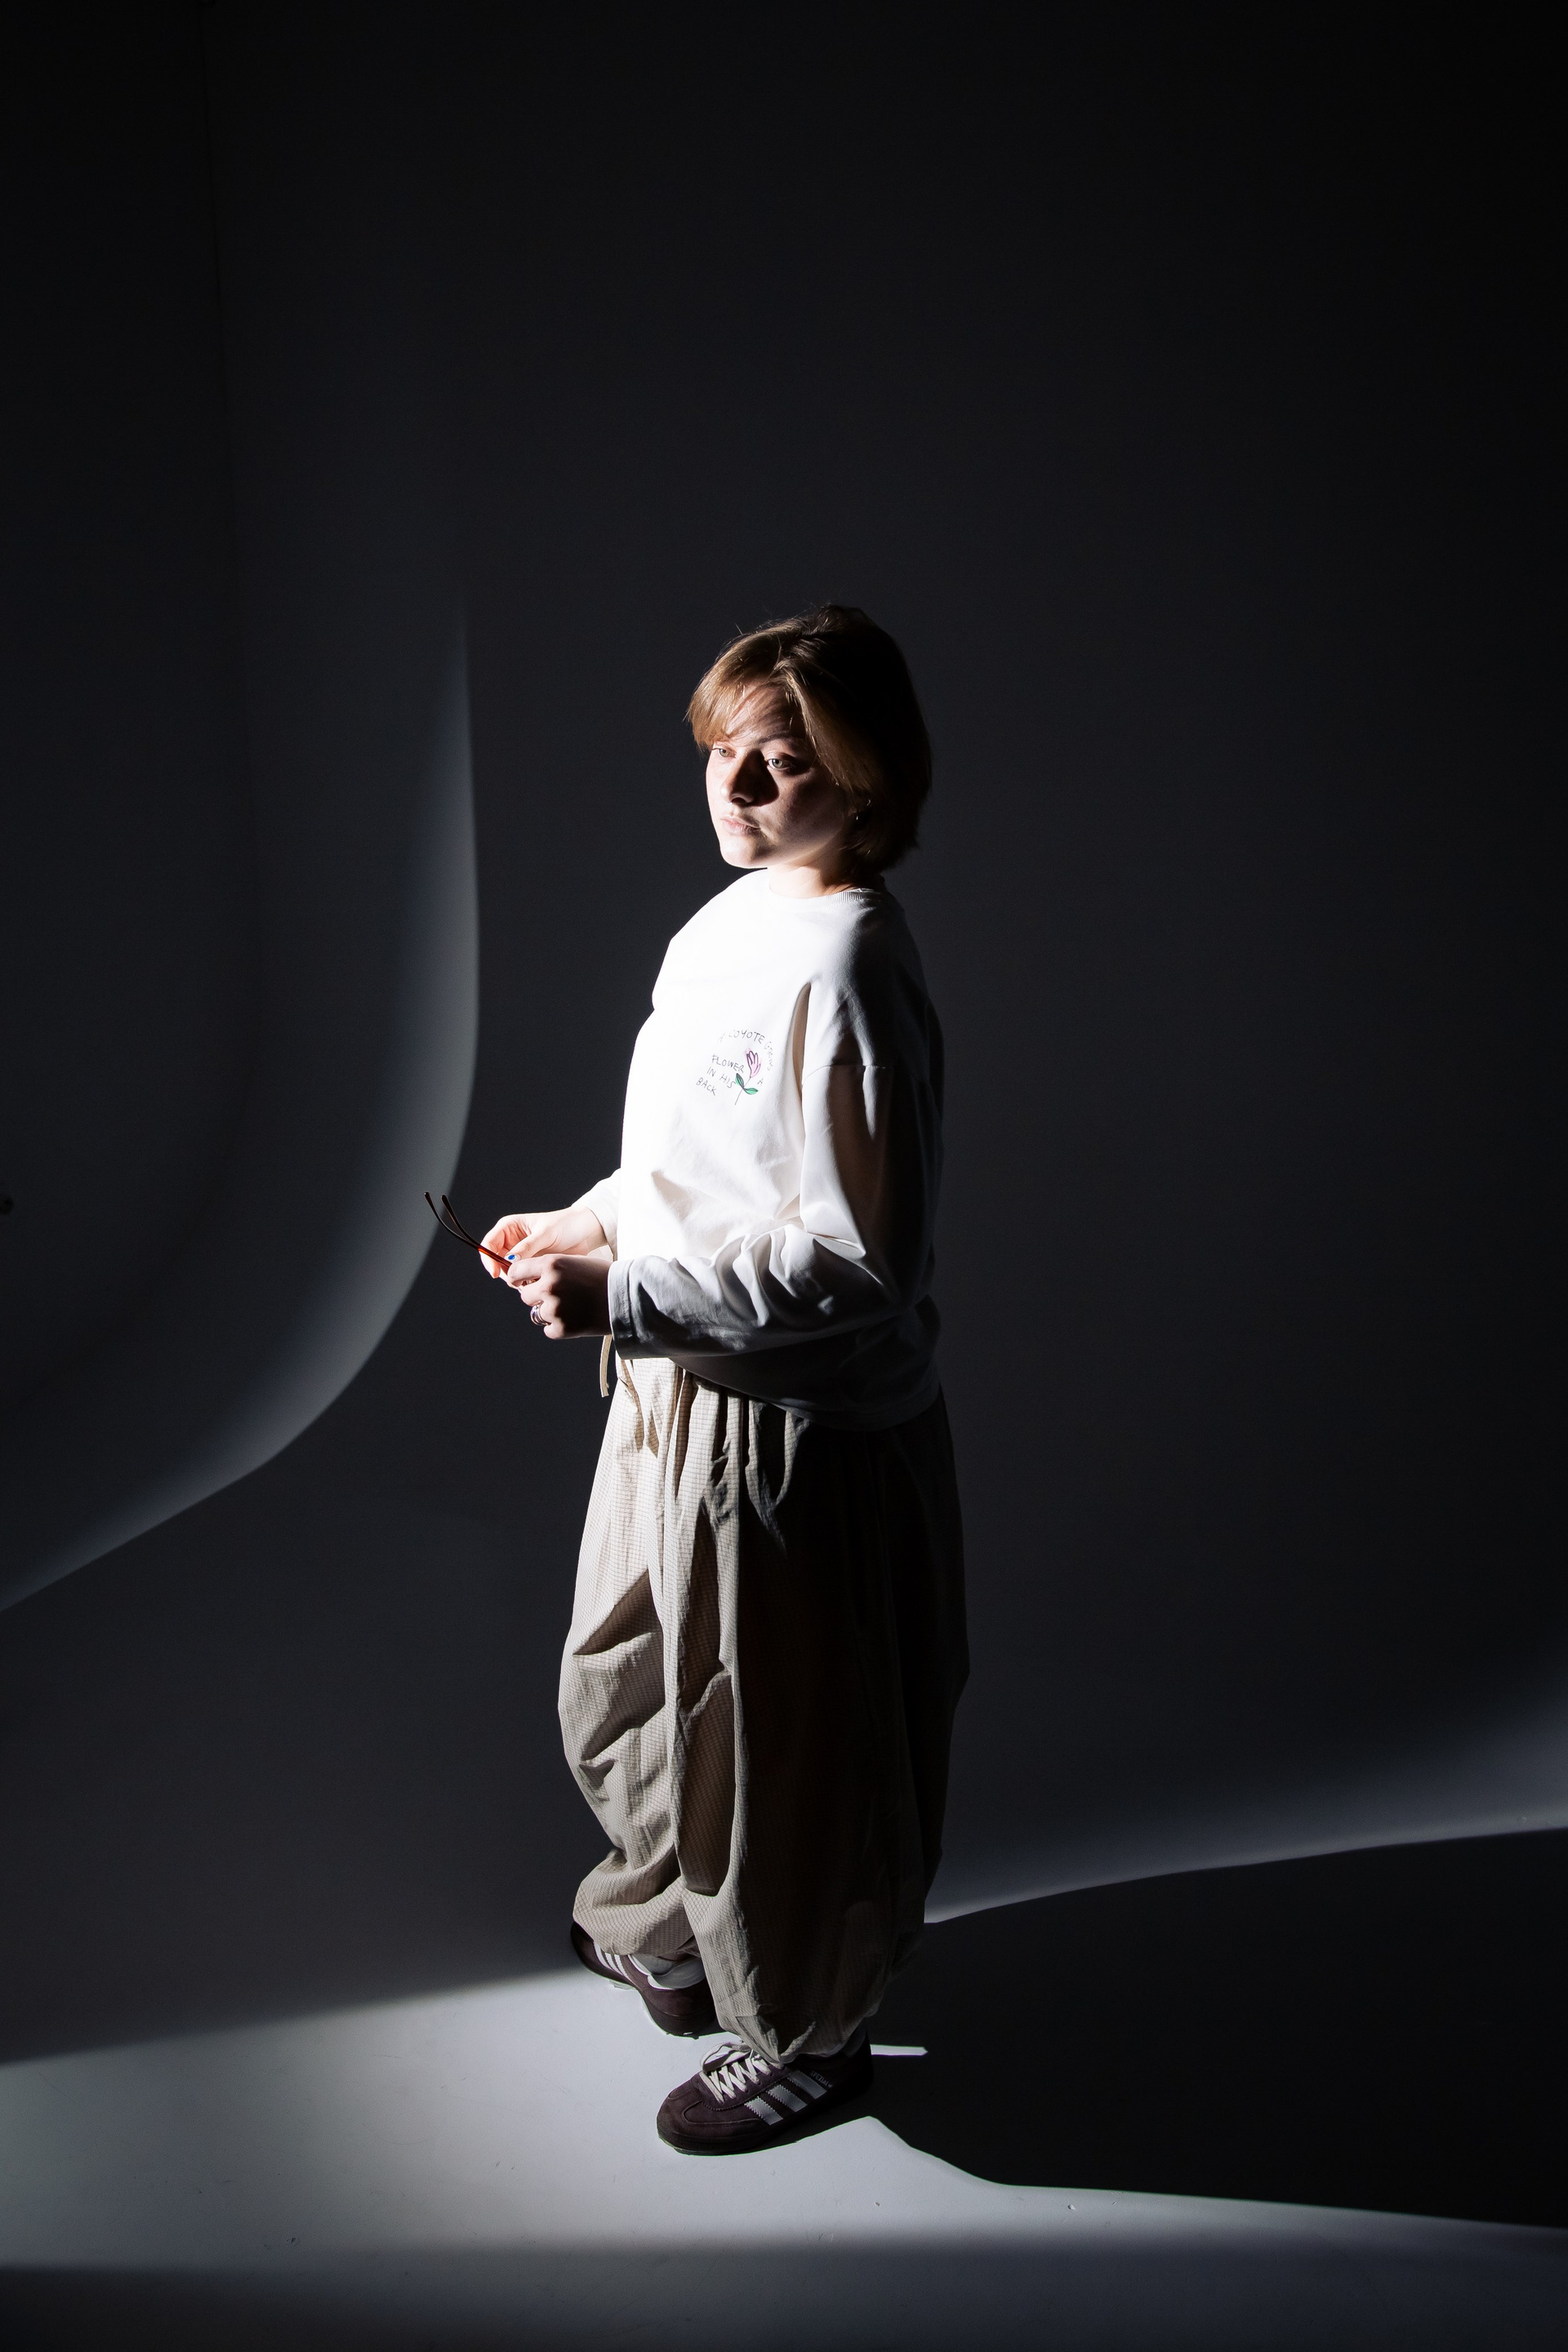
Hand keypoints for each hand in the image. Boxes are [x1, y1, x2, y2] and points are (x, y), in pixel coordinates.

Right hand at [477, 1205, 606, 1279]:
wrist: (586, 1232)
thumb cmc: (565, 1225)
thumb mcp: (545, 1234)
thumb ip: (527, 1248)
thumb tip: (510, 1262)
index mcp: (509, 1228)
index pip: (489, 1244)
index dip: (488, 1259)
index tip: (495, 1273)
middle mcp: (512, 1242)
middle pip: (496, 1262)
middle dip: (505, 1273)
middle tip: (520, 1279)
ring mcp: (522, 1256)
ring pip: (509, 1273)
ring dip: (517, 1279)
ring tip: (534, 1278)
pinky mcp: (532, 1266)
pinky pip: (522, 1279)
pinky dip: (527, 1283)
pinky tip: (539, 1281)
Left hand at [505, 1250, 611, 1339]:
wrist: (627, 1297)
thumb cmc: (604, 1276)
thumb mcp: (574, 1262)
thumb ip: (551, 1270)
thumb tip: (529, 1280)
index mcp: (551, 1264)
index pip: (516, 1272)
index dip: (519, 1278)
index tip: (523, 1282)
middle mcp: (549, 1285)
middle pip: (525, 1296)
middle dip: (537, 1297)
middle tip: (557, 1297)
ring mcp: (554, 1309)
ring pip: (538, 1314)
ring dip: (551, 1312)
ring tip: (574, 1307)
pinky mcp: (561, 1328)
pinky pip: (549, 1330)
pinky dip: (560, 1327)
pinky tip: (577, 1318)